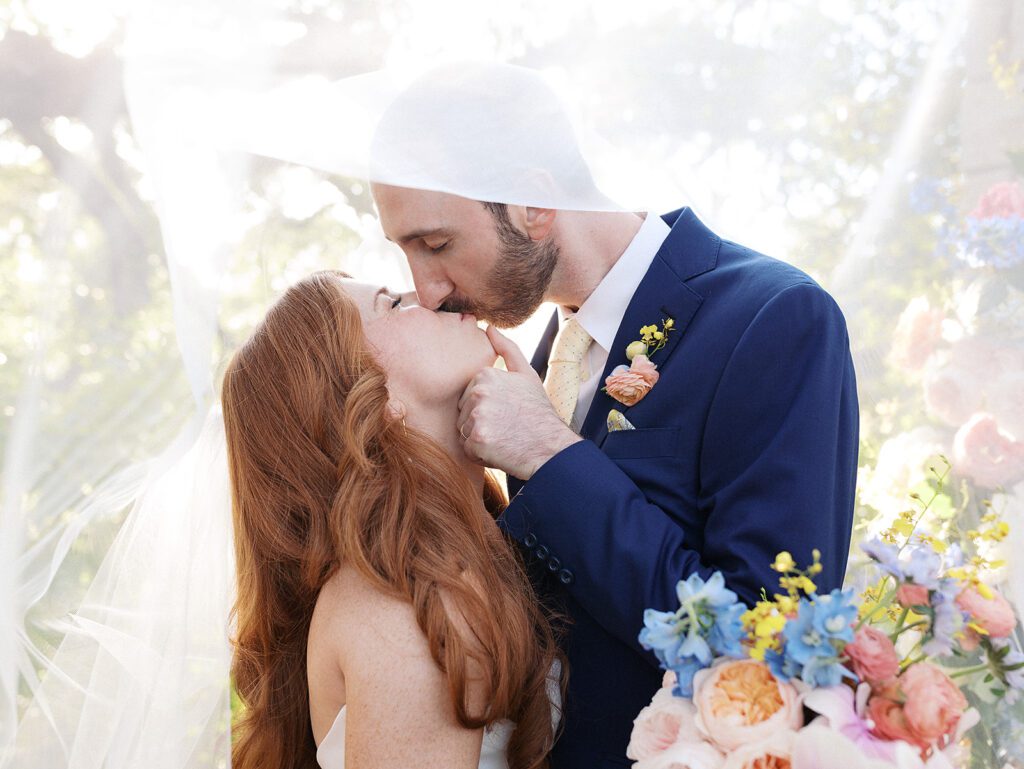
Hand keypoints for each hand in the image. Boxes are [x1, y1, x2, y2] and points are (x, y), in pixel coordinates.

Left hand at [457, 326, 581, 479]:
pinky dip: (480, 453)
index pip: (470, 396)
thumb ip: (507, 349)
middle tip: (506, 426)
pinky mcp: (476, 440)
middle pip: (464, 412)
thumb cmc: (538, 412)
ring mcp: (477, 416)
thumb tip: (489, 328)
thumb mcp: (526, 374)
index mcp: (485, 375)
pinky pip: (467, 448)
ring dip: (479, 438)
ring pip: (464, 430)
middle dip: (480, 422)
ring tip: (503, 437)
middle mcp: (478, 393)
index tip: (506, 411)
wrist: (551, 447)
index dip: (488, 407)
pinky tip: (500, 449)